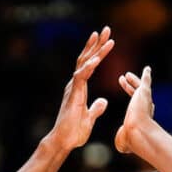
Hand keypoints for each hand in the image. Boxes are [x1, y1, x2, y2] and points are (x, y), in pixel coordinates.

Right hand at [46, 27, 113, 151]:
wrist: (64, 141)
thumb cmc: (73, 132)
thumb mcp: (89, 118)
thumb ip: (96, 108)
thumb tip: (103, 101)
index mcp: (79, 88)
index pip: (89, 65)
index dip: (98, 52)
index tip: (107, 40)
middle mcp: (74, 85)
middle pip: (86, 59)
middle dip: (96, 44)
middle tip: (106, 29)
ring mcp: (73, 88)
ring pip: (83, 64)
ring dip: (94, 49)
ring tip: (102, 36)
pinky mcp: (73, 95)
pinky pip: (81, 77)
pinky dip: (89, 67)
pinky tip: (96, 58)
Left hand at [115, 66, 155, 153]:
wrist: (137, 133)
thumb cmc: (131, 140)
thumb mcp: (124, 142)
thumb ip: (122, 142)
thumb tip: (122, 148)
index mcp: (140, 119)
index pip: (138, 108)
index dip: (134, 102)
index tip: (132, 97)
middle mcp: (145, 109)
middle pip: (138, 95)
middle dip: (131, 88)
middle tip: (124, 80)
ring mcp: (145, 100)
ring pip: (140, 87)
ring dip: (133, 81)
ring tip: (126, 75)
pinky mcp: (144, 93)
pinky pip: (146, 81)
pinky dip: (146, 75)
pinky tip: (147, 69)